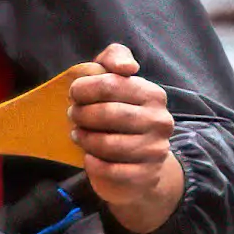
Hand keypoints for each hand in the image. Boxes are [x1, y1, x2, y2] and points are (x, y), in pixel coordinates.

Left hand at [69, 45, 186, 233]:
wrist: (140, 166)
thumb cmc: (121, 116)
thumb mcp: (117, 81)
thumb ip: (114, 58)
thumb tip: (127, 66)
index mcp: (153, 94)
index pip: (110, 84)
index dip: (83, 89)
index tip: (74, 95)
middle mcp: (159, 121)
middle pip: (106, 113)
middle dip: (81, 115)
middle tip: (74, 116)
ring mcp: (155, 150)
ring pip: (107, 143)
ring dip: (85, 139)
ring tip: (80, 135)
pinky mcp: (145, 176)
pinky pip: (111, 170)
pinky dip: (93, 163)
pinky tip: (89, 157)